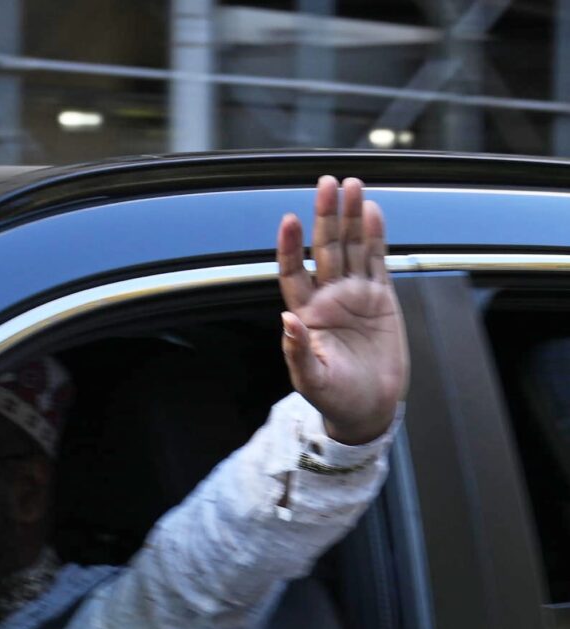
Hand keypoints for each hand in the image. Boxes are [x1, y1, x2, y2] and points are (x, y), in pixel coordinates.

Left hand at [275, 176, 409, 444]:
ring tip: (352, 185)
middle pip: (325, 248)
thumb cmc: (334, 397)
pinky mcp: (380, 298)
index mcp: (306, 314)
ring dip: (351, 217)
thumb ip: (297, 350)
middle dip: (326, 215)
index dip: (290, 246)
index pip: (293, 271)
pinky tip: (373, 212)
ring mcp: (355, 295)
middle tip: (328, 182)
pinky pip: (377, 260)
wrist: (368, 407)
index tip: (289, 219)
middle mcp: (328, 298)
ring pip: (352, 247)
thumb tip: (286, 320)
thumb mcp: (311, 379)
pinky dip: (375, 236)